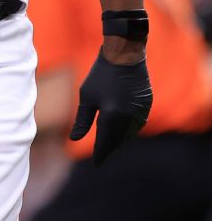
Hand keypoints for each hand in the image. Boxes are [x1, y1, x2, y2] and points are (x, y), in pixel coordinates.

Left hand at [69, 51, 151, 165]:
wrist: (124, 56)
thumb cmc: (100, 75)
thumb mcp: (86, 97)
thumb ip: (82, 120)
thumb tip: (74, 139)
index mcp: (111, 116)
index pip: (105, 142)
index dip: (100, 154)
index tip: (97, 164)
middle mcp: (128, 118)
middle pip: (118, 141)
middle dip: (109, 148)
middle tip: (102, 156)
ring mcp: (140, 112)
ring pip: (129, 134)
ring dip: (120, 140)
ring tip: (110, 145)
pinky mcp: (147, 106)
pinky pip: (138, 124)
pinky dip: (129, 130)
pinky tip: (123, 131)